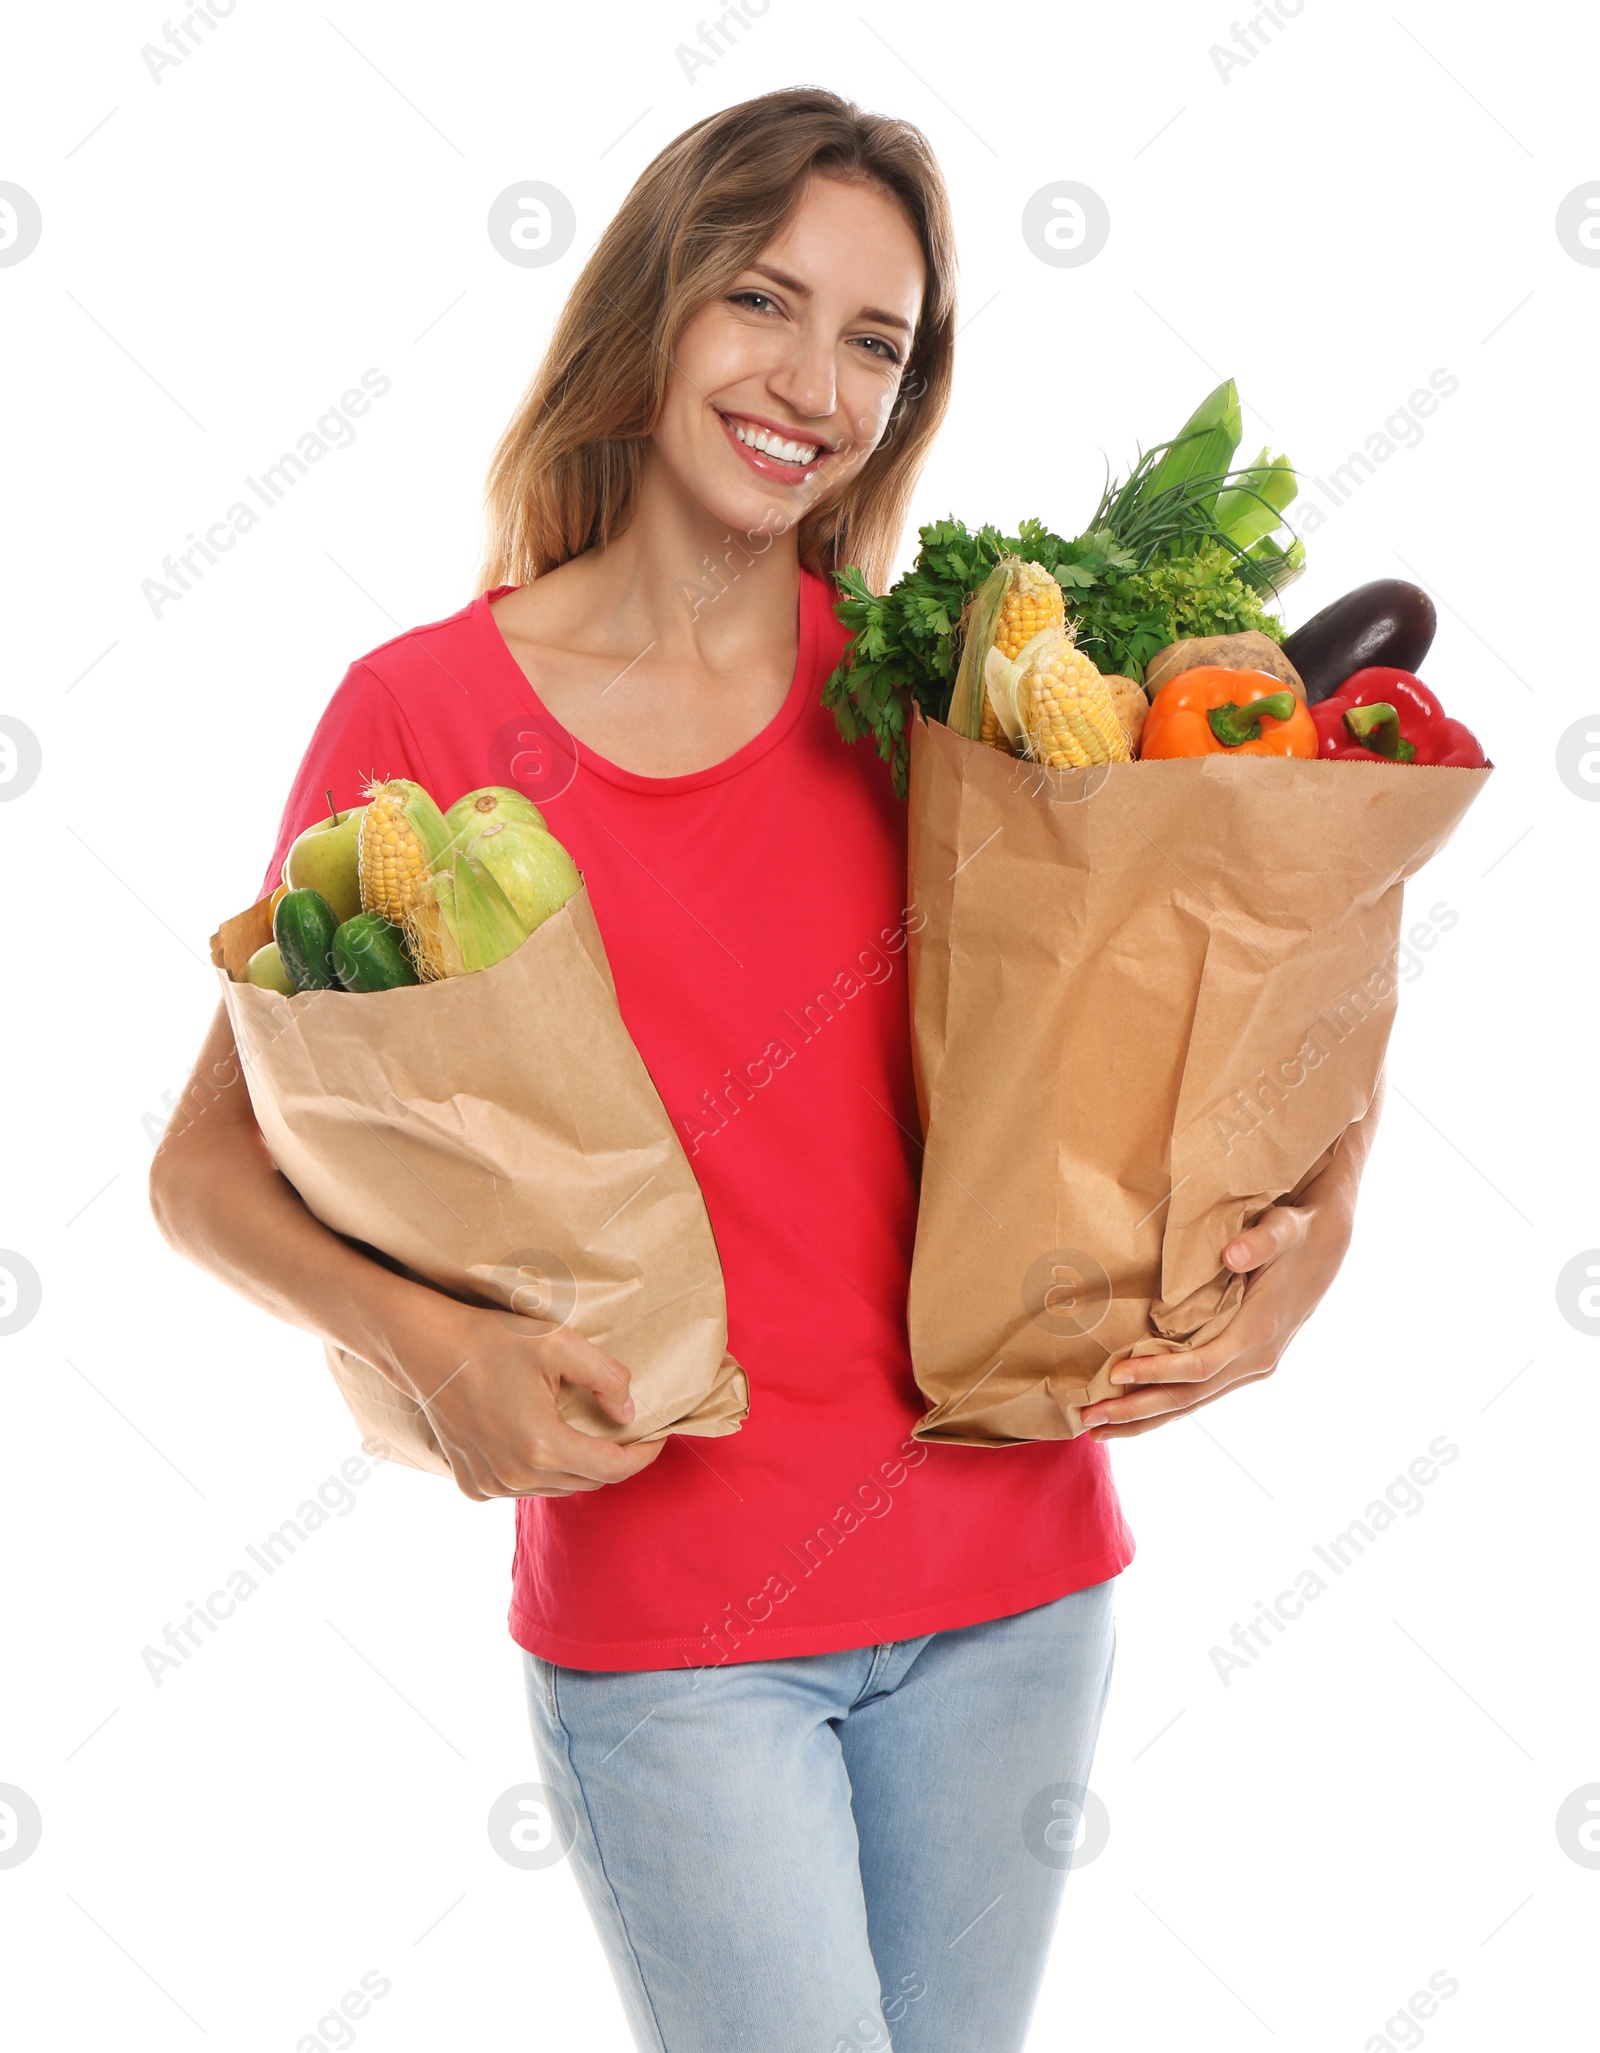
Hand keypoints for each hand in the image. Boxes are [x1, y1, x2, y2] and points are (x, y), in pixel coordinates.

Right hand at [386, 1295, 667, 1501]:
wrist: (427, 1349)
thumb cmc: (493, 1341)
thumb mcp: (560, 1344)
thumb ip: (607, 1379)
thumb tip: (628, 1414)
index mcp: (544, 1446)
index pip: (614, 1468)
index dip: (644, 1455)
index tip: (658, 1435)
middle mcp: (517, 1477)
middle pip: (588, 1481)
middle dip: (613, 1459)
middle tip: (622, 1428)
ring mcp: (491, 1485)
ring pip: (555, 1487)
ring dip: (575, 1465)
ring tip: (581, 1431)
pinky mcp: (472, 1484)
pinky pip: (521, 1488)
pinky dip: (539, 1471)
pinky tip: (536, 1440)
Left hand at [1078, 1146, 1363, 1442]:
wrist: (1327, 1243)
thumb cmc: (1297, 1232)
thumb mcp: (1284, 1228)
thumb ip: (1260, 1242)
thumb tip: (1232, 1255)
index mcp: (1259, 1330)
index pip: (1201, 1365)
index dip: (1158, 1371)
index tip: (1116, 1372)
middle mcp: (1255, 1358)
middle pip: (1189, 1396)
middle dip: (1138, 1410)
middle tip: (1088, 1419)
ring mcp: (1250, 1365)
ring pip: (1192, 1402)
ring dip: (1144, 1418)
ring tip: (1097, 1428)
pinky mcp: (1241, 1363)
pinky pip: (1198, 1391)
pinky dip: (1163, 1404)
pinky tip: (1130, 1412)